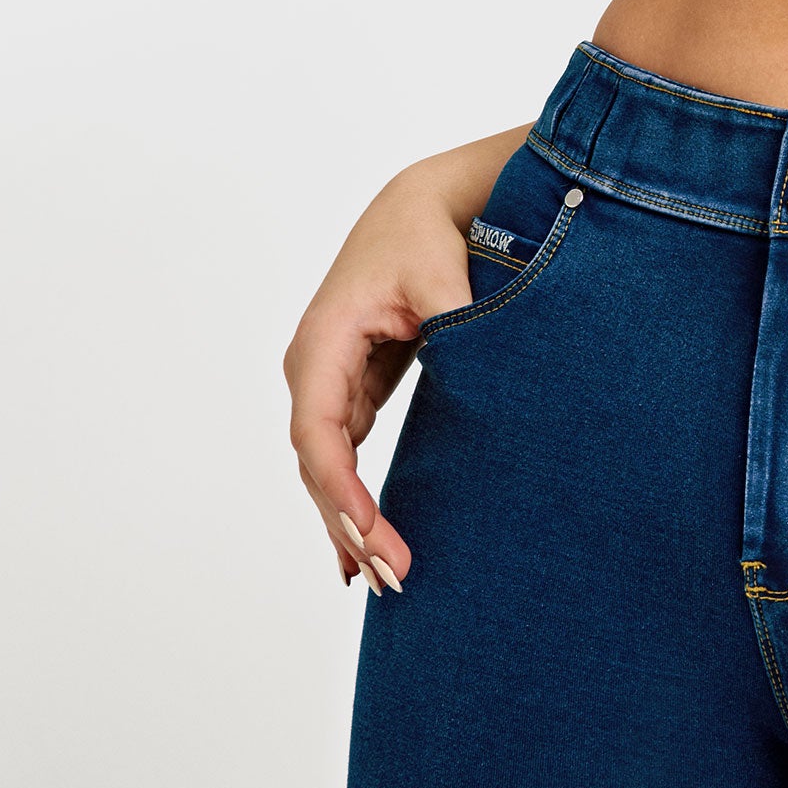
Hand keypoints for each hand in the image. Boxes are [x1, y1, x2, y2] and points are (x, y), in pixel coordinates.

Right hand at [284, 163, 475, 591]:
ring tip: (384, 581)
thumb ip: (454, 326)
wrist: (422, 205)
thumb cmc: (427, 234)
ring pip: (328, 468)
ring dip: (350, 523)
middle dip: (350, 525)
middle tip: (392, 580)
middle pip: (319, 463)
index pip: (320, 430)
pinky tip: (367, 549)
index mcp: (323, 340)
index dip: (343, 490)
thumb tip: (474, 379)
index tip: (373, 537)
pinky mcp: (352, 389)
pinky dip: (354, 502)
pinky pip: (344, 457)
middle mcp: (313, 366)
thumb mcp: (445, 275)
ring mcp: (328, 381)